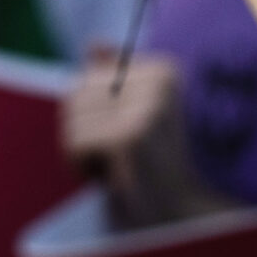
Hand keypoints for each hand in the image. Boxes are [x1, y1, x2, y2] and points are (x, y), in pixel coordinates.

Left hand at [62, 48, 232, 227]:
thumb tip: (95, 43)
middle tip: (121, 158)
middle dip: (84, 134)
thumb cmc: (157, 166)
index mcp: (165, 69)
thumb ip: (117, 77)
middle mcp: (160, 81)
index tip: (128, 138)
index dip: (94, 116)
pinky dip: (82, 167)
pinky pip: (74, 142)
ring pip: (72, 121)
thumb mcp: (137, 115)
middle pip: (75, 96)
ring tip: (119, 166)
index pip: (88, 78)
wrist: (184, 212)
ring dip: (83, 153)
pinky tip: (113, 177)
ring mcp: (146, 108)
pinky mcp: (129, 136)